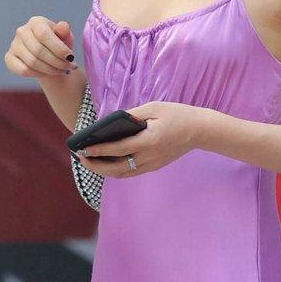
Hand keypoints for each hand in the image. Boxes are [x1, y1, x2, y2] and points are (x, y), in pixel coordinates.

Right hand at [5, 16, 76, 82]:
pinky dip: (38, 74)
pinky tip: (47, 73)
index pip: (44, 34)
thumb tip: (63, 26)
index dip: (58, 48)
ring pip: (32, 62)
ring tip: (63, 71)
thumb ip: (65, 32)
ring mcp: (14, 45)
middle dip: (57, 62)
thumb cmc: (58, 46)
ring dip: (51, 70)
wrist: (49, 59)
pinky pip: (23, 70)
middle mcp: (22, 31)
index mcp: (36, 22)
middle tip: (69, 67)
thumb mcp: (65, 38)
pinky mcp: (9, 58)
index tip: (71, 57)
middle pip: (39, 51)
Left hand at [75, 101, 206, 176]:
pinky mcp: (154, 166)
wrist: (200, 130)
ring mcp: (152, 165)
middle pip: (117, 168)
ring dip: (103, 170)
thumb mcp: (153, 108)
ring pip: (123, 173)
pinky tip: (104, 162)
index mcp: (149, 141)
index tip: (82, 148)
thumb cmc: (176, 114)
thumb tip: (110, 123)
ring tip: (89, 160)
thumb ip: (132, 115)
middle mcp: (150, 157)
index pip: (118, 149)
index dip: (98, 150)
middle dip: (96, 165)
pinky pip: (131, 172)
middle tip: (80, 157)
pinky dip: (115, 169)